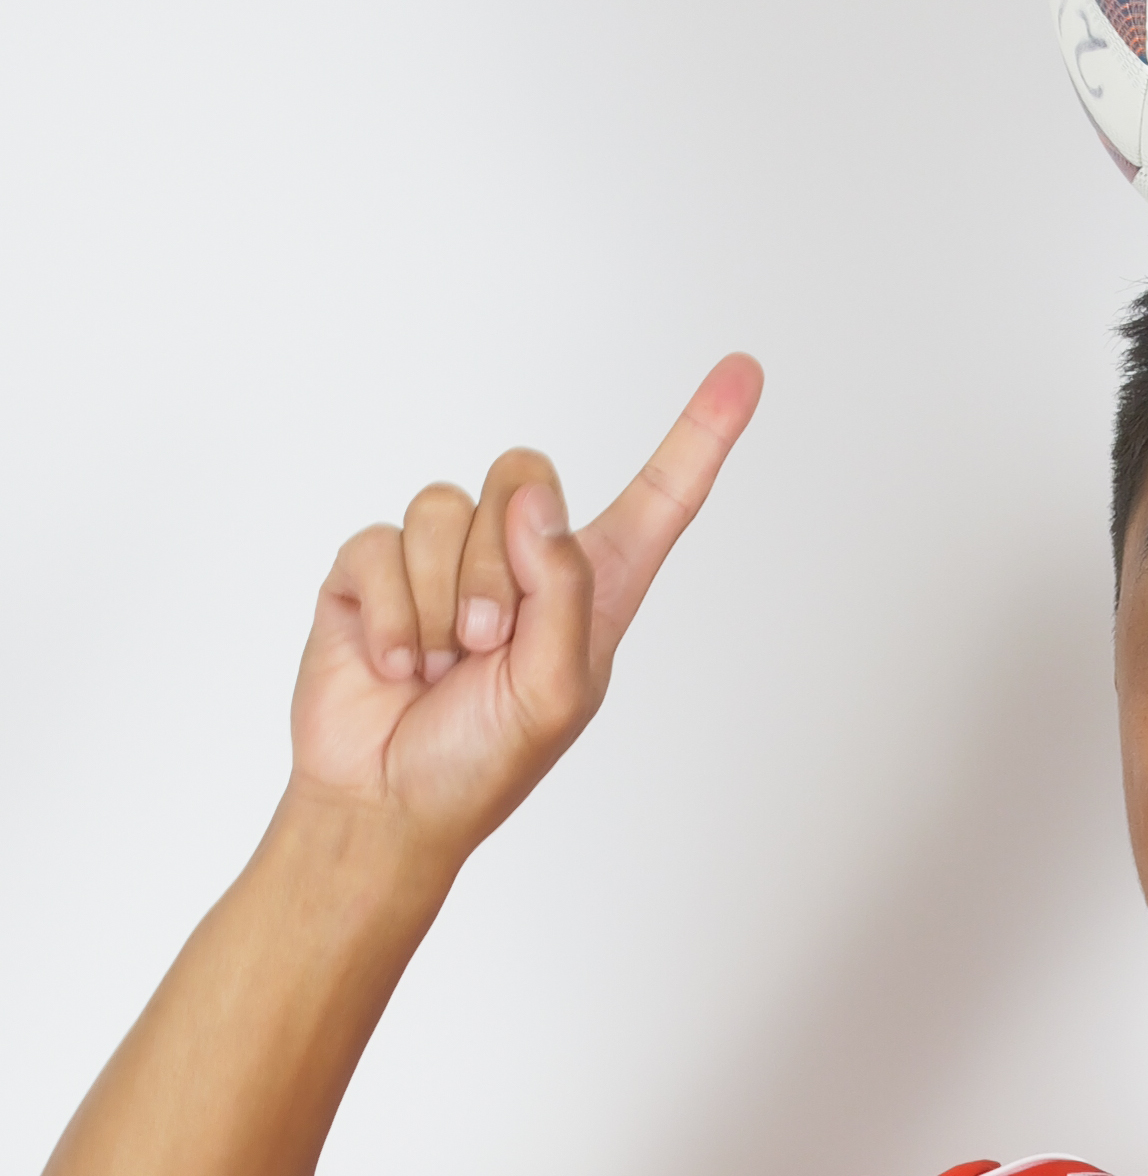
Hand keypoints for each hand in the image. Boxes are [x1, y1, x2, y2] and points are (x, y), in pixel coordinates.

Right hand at [290, 354, 763, 864]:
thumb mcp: (554, 692)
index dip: (700, 436)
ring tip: (442, 664)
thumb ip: (564, 591)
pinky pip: (379, 543)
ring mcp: (443, 559)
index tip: (745, 371)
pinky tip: (397, 665)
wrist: (385, 804)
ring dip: (442, 598)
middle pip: (522, 474)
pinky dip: (390, 614)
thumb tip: (535, 502)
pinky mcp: (374, 569)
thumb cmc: (483, 762)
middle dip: (498, 564)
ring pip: (444, 506)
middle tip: (487, 644)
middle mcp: (522, 560)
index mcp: (593, 590)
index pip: (658, 500)